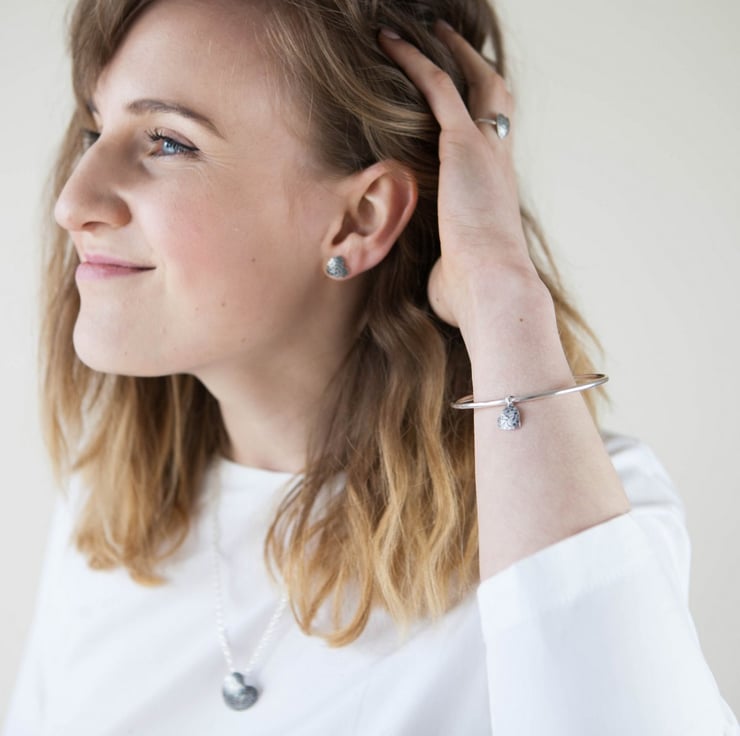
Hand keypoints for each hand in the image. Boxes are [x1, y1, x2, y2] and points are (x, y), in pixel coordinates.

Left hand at [378, 22, 551, 338]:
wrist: (493, 288)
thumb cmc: (473, 293)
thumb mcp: (455, 274)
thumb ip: (444, 265)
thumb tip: (430, 284)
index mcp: (498, 190)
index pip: (496, 139)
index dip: (486, 114)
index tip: (470, 102)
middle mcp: (498, 162)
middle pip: (497, 96)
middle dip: (478, 66)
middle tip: (457, 44)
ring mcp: (485, 149)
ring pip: (474, 80)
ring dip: (452, 52)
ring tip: (431, 28)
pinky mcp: (463, 144)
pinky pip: (437, 87)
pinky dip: (414, 61)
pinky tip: (390, 43)